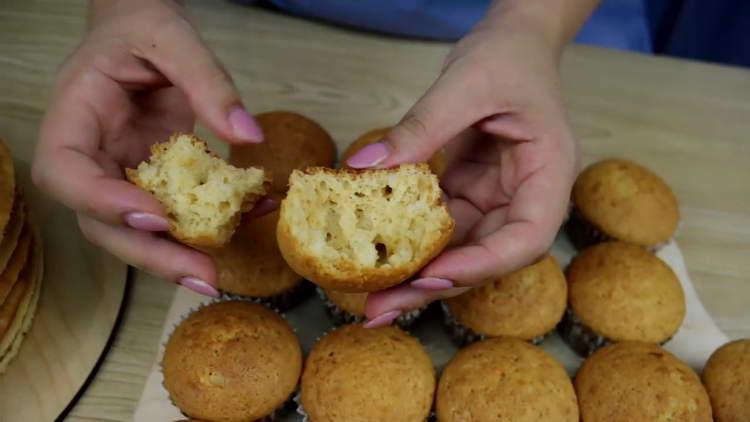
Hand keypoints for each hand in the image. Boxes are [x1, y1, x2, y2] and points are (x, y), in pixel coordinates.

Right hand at [32, 0, 268, 295]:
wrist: (145, 32)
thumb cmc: (144, 28)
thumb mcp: (174, 39)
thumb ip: (209, 83)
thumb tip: (248, 136)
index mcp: (74, 116)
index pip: (67, 171)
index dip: (103, 202)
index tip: (155, 218)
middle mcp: (91, 155)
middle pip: (101, 221)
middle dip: (150, 254)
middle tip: (202, 276)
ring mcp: (119, 173)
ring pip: (134, 231)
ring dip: (174, 258)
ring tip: (214, 277)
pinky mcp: (151, 181)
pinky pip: (173, 212)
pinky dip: (208, 225)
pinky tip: (247, 222)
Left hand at [347, 7, 579, 325]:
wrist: (514, 41)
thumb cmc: (508, 57)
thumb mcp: (466, 84)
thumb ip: (421, 127)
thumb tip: (363, 168)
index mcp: (549, 173)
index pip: (527, 237)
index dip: (483, 265)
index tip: (432, 276)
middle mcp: (526, 197)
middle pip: (486, 257)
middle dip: (435, 286)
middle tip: (382, 311)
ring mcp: (497, 199)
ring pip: (459, 250)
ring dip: (417, 275)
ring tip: (370, 300)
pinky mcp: (470, 193)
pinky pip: (441, 227)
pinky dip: (411, 243)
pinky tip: (378, 258)